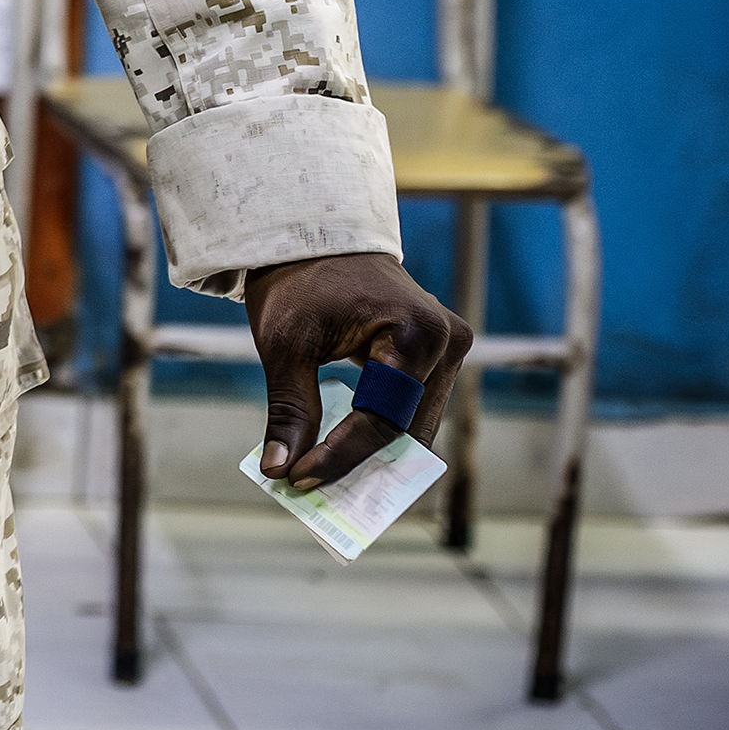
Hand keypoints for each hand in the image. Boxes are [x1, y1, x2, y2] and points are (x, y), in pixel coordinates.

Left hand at [249, 248, 476, 489]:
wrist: (313, 237)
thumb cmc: (297, 283)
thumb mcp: (284, 346)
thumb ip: (290, 410)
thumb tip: (279, 469)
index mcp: (413, 332)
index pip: (383, 418)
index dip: (341, 456)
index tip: (299, 480)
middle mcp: (446, 341)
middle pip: (407, 428)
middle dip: (361, 464)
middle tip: (313, 492)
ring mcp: (449, 347)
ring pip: (415, 424)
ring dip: (374, 454)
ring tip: (326, 481)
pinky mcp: (439, 353)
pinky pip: (414, 406)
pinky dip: (382, 432)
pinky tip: (345, 456)